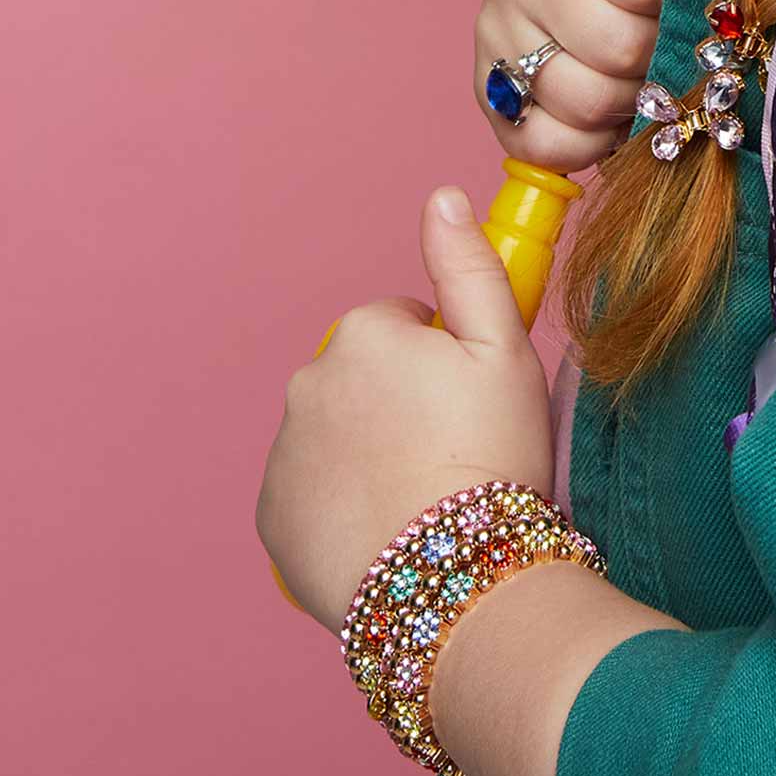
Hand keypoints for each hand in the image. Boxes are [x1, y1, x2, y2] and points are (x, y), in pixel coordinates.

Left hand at [256, 186, 558, 629]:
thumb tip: (440, 197)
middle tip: (448, 450)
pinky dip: (338, 501)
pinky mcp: (271, 514)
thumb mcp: (505, 348)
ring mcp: (283, 451)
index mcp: (365, 332)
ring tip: (418, 496)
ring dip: (367, 449)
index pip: (403, 326)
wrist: (452, 579)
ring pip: (335, 431)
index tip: (467, 403)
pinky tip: (382, 527)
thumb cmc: (491, 455)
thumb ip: (467, 265)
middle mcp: (309, 380)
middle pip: (364, 377)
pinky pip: (308, 489)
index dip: (444, 363)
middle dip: (398, 402)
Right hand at [474, 0, 693, 172]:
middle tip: (663, 44)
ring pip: (583, 100)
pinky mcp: (487, 95)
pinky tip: (606, 113)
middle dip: (655, 54)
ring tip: (637, 75)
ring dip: (628, 100)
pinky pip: (547, 144)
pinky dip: (589, 143)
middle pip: (615, 46)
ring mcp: (492, 34)